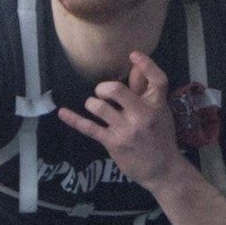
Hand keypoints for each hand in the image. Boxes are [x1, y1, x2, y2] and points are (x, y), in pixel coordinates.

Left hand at [60, 47, 187, 195]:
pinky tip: (62, 113)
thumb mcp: (160, 112)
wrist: (163, 170)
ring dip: (93, 103)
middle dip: (104, 88)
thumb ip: (145, 90)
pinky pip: (89, 128)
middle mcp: (142, 116)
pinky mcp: (113, 143)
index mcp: (157, 105)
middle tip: (103, 93)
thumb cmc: (161, 137)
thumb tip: (134, 65)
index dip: (146, 64)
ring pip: (99, 107)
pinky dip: (73, 119)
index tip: (133, 54)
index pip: (157, 80)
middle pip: (117, 90)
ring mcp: (126, 130)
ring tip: (96, 107)